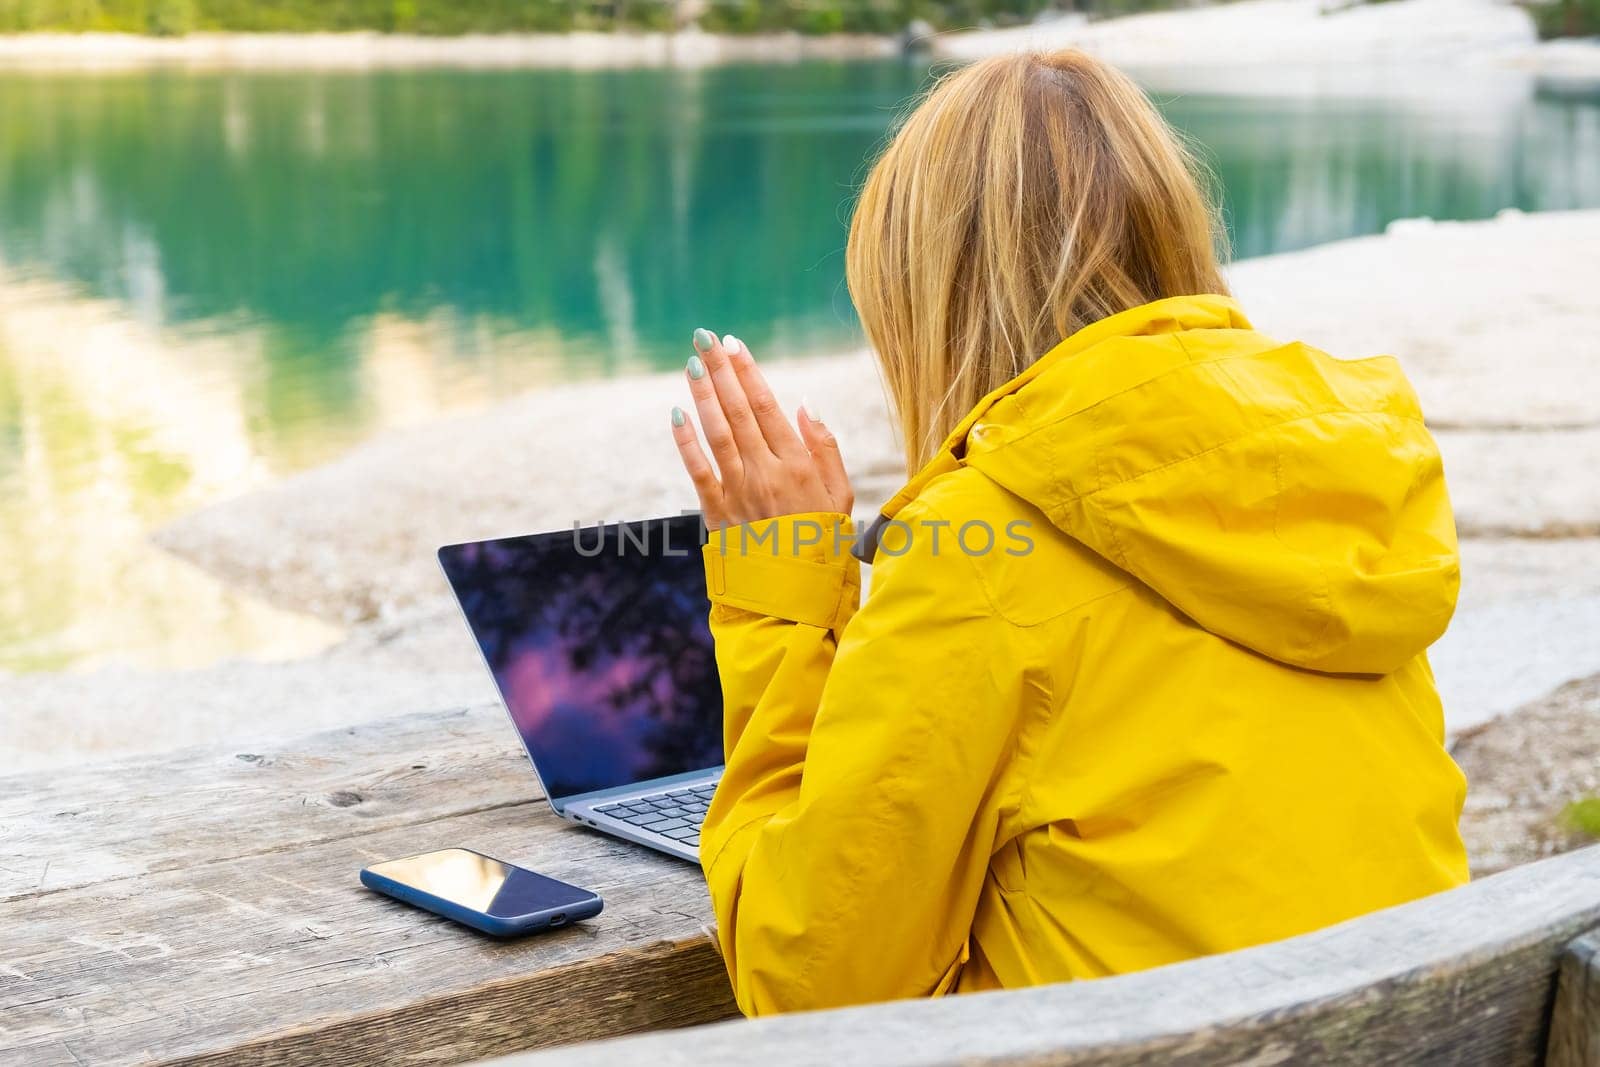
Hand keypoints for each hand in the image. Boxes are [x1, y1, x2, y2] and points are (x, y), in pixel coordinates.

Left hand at [671, 329, 852, 530]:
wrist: (796, 597)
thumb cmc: (823, 542)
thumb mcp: (841, 495)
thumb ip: (826, 448)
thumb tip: (803, 404)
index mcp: (799, 466)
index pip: (767, 407)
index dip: (748, 372)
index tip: (734, 343)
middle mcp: (766, 474)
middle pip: (738, 411)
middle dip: (720, 371)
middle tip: (704, 338)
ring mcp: (739, 493)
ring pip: (717, 434)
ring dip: (702, 396)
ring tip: (691, 364)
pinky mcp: (717, 514)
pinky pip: (698, 471)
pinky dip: (685, 442)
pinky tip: (676, 415)